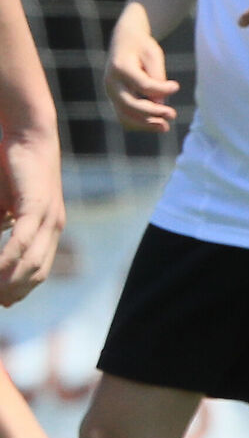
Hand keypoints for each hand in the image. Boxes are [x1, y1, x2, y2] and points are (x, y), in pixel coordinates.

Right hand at [0, 128, 60, 303]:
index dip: (21, 288)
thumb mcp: (4, 203)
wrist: (28, 135)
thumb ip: (1, 224)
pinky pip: (23, 240)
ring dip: (8, 280)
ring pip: (30, 261)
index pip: (39, 269)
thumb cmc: (12, 167)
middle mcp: (54, 226)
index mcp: (49, 228)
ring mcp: (48, 217)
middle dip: (13, 291)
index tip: (4, 302)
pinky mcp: (37, 206)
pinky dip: (8, 258)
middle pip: (36, 272)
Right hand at [106, 10, 179, 132]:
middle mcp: (111, 82)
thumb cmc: (142, 48)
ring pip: (124, 115)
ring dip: (145, 124)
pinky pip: (124, 117)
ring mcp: (111, 93)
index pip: (142, 85)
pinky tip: (156, 125)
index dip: (161, 89)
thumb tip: (160, 101)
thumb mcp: (153, 55)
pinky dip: (139, 124)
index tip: (176, 86)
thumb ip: (156, 76)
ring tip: (165, 127)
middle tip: (173, 114)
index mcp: (120, 67)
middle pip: (129, 104)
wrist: (125, 42)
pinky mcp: (115, 99)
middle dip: (152, 112)